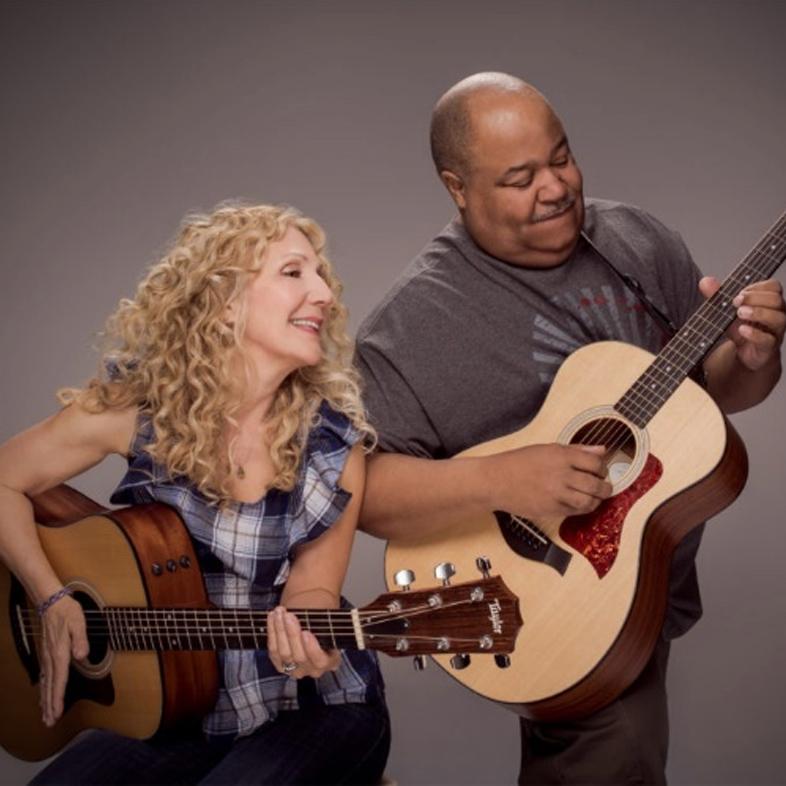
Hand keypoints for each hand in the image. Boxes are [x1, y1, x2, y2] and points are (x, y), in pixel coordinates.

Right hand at [39, 594, 88, 726]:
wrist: (51, 603)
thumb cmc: (67, 612)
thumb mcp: (78, 622)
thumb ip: (81, 639)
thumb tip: (82, 655)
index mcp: (60, 652)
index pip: (59, 680)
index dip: (57, 698)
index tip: (56, 713)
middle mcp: (51, 658)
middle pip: (50, 686)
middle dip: (49, 705)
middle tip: (49, 722)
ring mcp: (47, 657)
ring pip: (45, 684)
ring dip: (45, 700)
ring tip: (45, 716)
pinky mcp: (46, 654)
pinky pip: (44, 676)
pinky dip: (44, 689)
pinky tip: (43, 696)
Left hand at [266, 606, 340, 678]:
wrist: (311, 626)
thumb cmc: (321, 624)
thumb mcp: (327, 624)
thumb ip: (321, 624)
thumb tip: (311, 618)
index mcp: (330, 662)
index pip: (320, 661)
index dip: (311, 648)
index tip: (306, 633)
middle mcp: (313, 670)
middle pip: (299, 657)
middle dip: (292, 634)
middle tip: (289, 616)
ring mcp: (296, 669)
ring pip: (284, 653)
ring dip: (280, 630)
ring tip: (279, 612)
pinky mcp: (280, 665)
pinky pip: (273, 651)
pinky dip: (272, 632)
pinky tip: (272, 617)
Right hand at [484, 443, 611, 519]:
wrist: (495, 481)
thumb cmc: (518, 462)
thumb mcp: (547, 448)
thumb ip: (576, 450)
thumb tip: (600, 450)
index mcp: (561, 456)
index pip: (596, 463)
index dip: (603, 468)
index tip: (601, 471)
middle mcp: (561, 474)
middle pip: (596, 484)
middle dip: (605, 488)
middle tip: (605, 487)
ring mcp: (556, 494)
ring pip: (589, 502)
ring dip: (596, 501)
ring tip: (595, 498)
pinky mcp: (551, 509)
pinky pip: (575, 512)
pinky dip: (582, 509)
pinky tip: (579, 503)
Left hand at [700, 277, 785, 370]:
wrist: (744, 355)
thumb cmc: (741, 328)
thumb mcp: (727, 311)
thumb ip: (718, 296)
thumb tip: (706, 281)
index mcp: (768, 302)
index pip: (773, 286)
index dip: (757, 287)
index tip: (739, 293)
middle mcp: (776, 314)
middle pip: (777, 300)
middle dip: (755, 298)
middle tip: (735, 303)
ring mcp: (774, 332)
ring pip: (778, 318)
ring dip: (758, 313)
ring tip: (739, 313)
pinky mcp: (768, 348)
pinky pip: (768, 340)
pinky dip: (754, 334)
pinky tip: (741, 330)